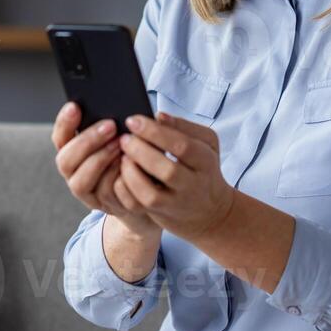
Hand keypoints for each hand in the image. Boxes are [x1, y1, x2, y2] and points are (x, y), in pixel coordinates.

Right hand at [51, 102, 159, 238]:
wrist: (149, 188)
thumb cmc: (131, 154)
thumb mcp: (120, 136)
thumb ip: (111, 126)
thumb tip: (114, 108)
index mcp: (72, 152)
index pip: (60, 137)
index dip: (64, 123)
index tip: (75, 106)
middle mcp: (73, 173)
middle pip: (65, 160)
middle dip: (86, 141)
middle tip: (110, 125)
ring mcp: (87, 192)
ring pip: (80, 181)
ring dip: (100, 160)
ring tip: (121, 144)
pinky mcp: (104, 205)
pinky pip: (103, 194)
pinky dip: (114, 177)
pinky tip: (127, 163)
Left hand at [117, 111, 235, 244]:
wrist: (209, 211)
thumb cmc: (203, 169)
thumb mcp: (206, 144)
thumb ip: (184, 127)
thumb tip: (159, 116)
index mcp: (205, 162)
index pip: (182, 146)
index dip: (155, 132)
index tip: (133, 120)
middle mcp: (192, 185)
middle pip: (168, 171)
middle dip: (141, 152)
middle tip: (124, 138)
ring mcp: (175, 203)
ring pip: (150, 194)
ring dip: (131, 173)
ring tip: (122, 156)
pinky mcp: (159, 214)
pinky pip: (138, 206)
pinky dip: (125, 189)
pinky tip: (120, 173)